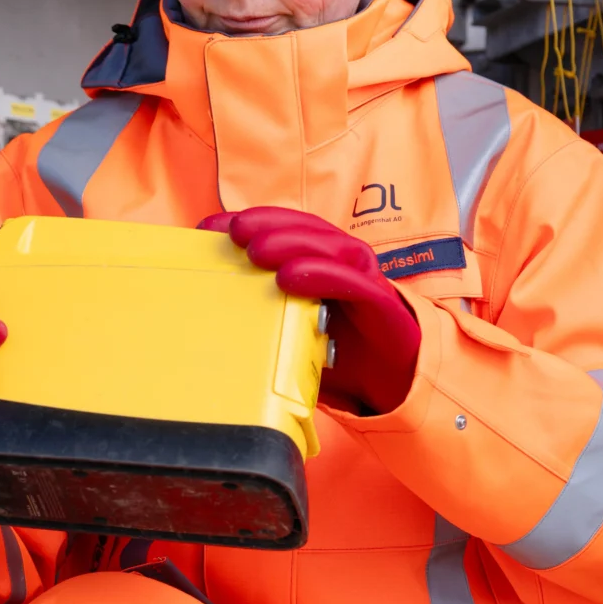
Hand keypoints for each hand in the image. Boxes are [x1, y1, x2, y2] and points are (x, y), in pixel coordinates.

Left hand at [200, 207, 421, 415]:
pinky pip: (351, 281)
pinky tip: (290, 277)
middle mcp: (345, 261)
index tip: (209, 225)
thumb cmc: (340, 350)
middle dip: (267, 225)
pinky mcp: (381, 302)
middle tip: (234, 232)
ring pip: (328, 247)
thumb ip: (264, 311)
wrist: (393, 382)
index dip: (250, 220)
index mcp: (323, 260)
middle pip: (306, 230)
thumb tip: (212, 307)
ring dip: (290, 244)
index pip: (285, 228)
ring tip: (257, 251)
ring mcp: (365, 278)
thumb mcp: (293, 327)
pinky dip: (321, 274)